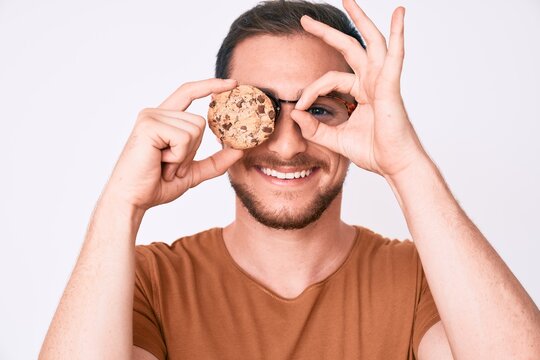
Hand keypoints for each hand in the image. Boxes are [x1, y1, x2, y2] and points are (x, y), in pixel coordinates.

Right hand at [103, 78, 242, 210]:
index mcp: (163, 119)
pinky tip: (160, 163)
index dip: (211, 85)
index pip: (189, 92)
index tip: (233, 83)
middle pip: (200, 121)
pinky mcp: (149, 125)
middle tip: (170, 166)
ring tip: (164, 166)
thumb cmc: (156, 185)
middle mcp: (156, 113)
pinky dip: (178, 157)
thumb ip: (215, 162)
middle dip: (192, 152)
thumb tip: (239, 151)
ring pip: (195, 129)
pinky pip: (184, 138)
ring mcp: (151, 116)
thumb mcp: (192, 173)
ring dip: (184, 156)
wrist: (133, 200)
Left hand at [291, 0, 427, 177]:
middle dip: (326, 33)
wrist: (395, 166)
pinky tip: (399, 14)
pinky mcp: (391, 87)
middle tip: (305, 20)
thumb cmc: (373, 152)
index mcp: (361, 92)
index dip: (311, 90)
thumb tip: (294, 115)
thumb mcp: (335, 139)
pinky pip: (394, 56)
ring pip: (371, 42)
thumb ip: (315, 127)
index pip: (329, 79)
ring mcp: (383, 81)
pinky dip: (398, 34)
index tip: (297, 107)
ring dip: (360, 19)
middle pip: (349, 47)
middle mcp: (372, 82)